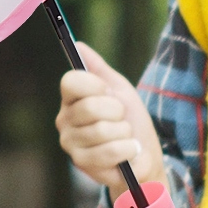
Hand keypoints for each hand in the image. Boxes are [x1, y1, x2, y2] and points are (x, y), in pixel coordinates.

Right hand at [55, 43, 166, 192]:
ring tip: (125, 136)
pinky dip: (128, 149)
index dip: (95, 85)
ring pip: (102, 130)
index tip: (109, 92)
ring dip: (124, 132)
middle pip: (90, 106)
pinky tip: (128, 152)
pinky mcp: (81, 163)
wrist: (143, 154)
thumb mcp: (119, 89)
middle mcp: (64, 119)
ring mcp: (70, 143)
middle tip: (121, 118)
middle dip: (117, 112)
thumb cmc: (130, 119)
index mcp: (71, 98)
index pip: (71, 81)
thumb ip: (98, 68)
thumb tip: (79, 44)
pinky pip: (110, 151)